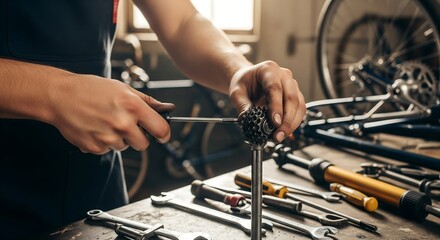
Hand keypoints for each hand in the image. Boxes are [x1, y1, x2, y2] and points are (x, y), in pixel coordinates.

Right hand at [48, 74, 173, 153]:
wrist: (60, 96)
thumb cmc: (91, 89)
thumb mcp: (123, 88)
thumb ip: (148, 101)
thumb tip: (167, 108)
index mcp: (133, 106)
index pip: (160, 129)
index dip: (164, 134)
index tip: (163, 135)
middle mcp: (122, 123)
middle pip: (144, 144)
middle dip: (139, 137)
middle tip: (126, 125)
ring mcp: (108, 137)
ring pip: (124, 147)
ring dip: (119, 138)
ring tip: (105, 121)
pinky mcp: (95, 147)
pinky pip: (107, 150)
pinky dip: (103, 142)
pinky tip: (95, 127)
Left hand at [229, 61, 305, 142]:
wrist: (249, 80)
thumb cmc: (244, 83)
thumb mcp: (237, 92)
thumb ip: (242, 105)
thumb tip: (246, 120)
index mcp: (268, 70)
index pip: (275, 88)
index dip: (276, 106)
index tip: (274, 122)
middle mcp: (284, 75)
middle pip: (291, 97)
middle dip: (286, 120)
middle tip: (278, 135)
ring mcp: (292, 85)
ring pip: (299, 105)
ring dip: (292, 123)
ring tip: (280, 136)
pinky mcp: (296, 95)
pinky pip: (300, 110)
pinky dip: (293, 123)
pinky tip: (285, 132)